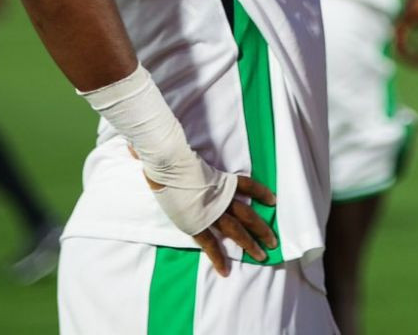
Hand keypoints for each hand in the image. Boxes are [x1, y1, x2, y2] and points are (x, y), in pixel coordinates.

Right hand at [132, 146, 278, 274]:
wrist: (170, 163)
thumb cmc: (175, 152)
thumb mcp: (184, 153)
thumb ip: (178, 151)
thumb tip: (144, 147)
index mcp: (222, 179)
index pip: (248, 185)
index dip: (261, 192)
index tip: (273, 200)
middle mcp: (221, 196)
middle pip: (248, 214)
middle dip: (262, 229)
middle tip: (274, 241)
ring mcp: (211, 211)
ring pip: (237, 230)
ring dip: (251, 244)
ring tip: (262, 256)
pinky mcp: (197, 224)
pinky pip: (210, 244)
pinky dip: (218, 257)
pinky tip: (225, 270)